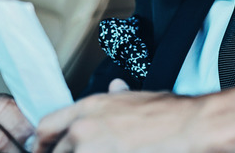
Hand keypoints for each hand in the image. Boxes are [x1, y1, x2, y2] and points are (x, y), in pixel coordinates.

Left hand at [33, 80, 234, 152]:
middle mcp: (83, 129)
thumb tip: (114, 88)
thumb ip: (118, 98)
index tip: (45, 151)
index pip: (46, 127)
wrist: (192, 128)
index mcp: (89, 108)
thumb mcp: (139, 97)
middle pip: (56, 152)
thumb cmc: (172, 113)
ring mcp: (93, 151)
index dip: (42, 144)